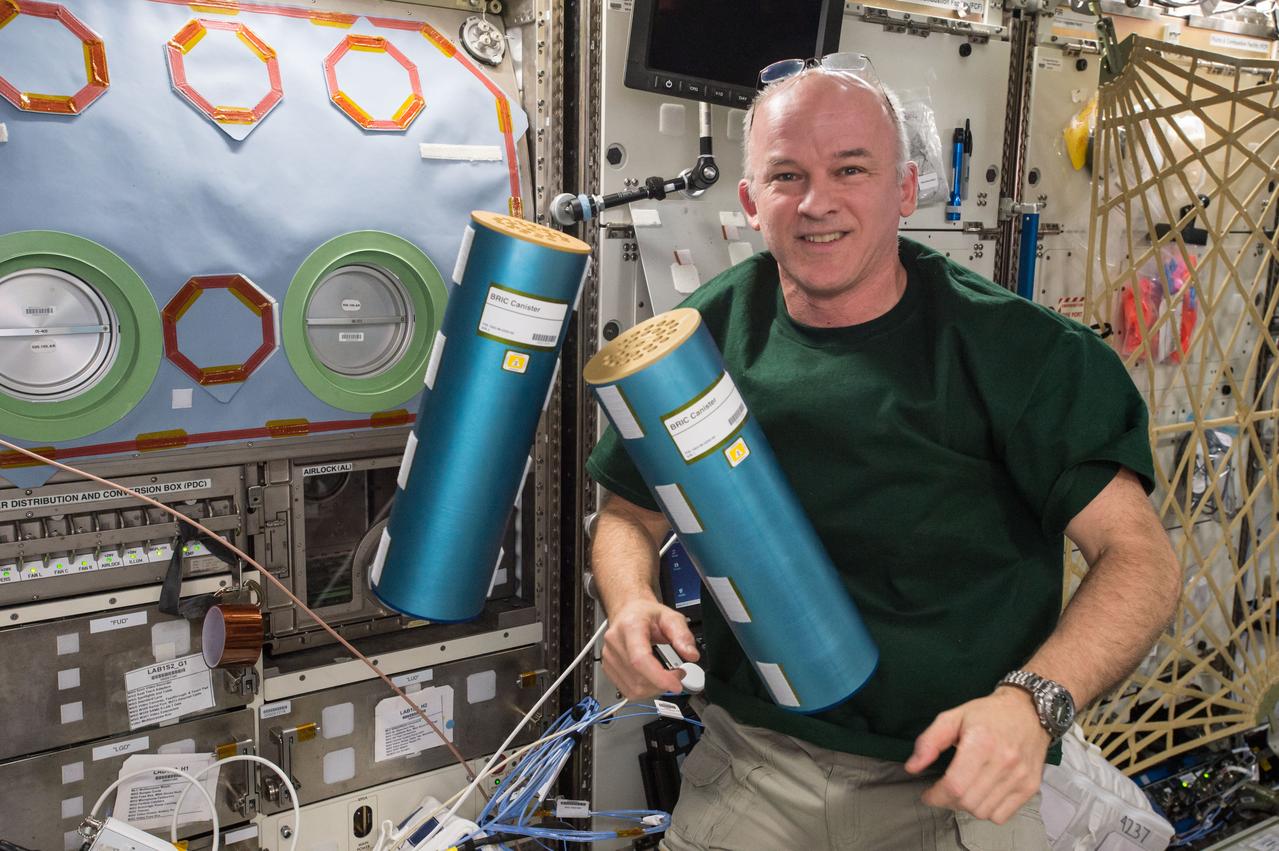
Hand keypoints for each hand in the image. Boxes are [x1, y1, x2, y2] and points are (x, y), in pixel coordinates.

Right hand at [602, 598, 699, 698]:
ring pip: (634, 689)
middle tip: (677, 672)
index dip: (658, 677)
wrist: (628, 612)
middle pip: (638, 678)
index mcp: (630, 627)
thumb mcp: (670, 617)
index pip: (640, 659)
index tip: (675, 684)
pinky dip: (645, 690)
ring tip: (666, 675)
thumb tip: (691, 655)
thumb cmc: (646, 614)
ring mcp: (609, 657)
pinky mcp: (608, 668)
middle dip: (663, 682)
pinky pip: (628, 691)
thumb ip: (683, 635)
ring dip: (655, 688)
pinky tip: (652, 678)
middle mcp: (615, 642)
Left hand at [904, 687, 1050, 823]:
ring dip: (967, 807)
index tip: (928, 795)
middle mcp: (1003, 761)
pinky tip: (982, 794)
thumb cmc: (987, 714)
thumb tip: (912, 767)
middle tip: (943, 792)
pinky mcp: (1030, 786)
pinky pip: (1001, 816)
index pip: (954, 785)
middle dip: (948, 801)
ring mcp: (1019, 776)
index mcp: (981, 742)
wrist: (1028, 711)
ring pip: (983, 812)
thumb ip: (929, 742)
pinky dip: (987, 811)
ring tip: (962, 791)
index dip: (936, 796)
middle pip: (967, 802)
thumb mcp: (952, 717)